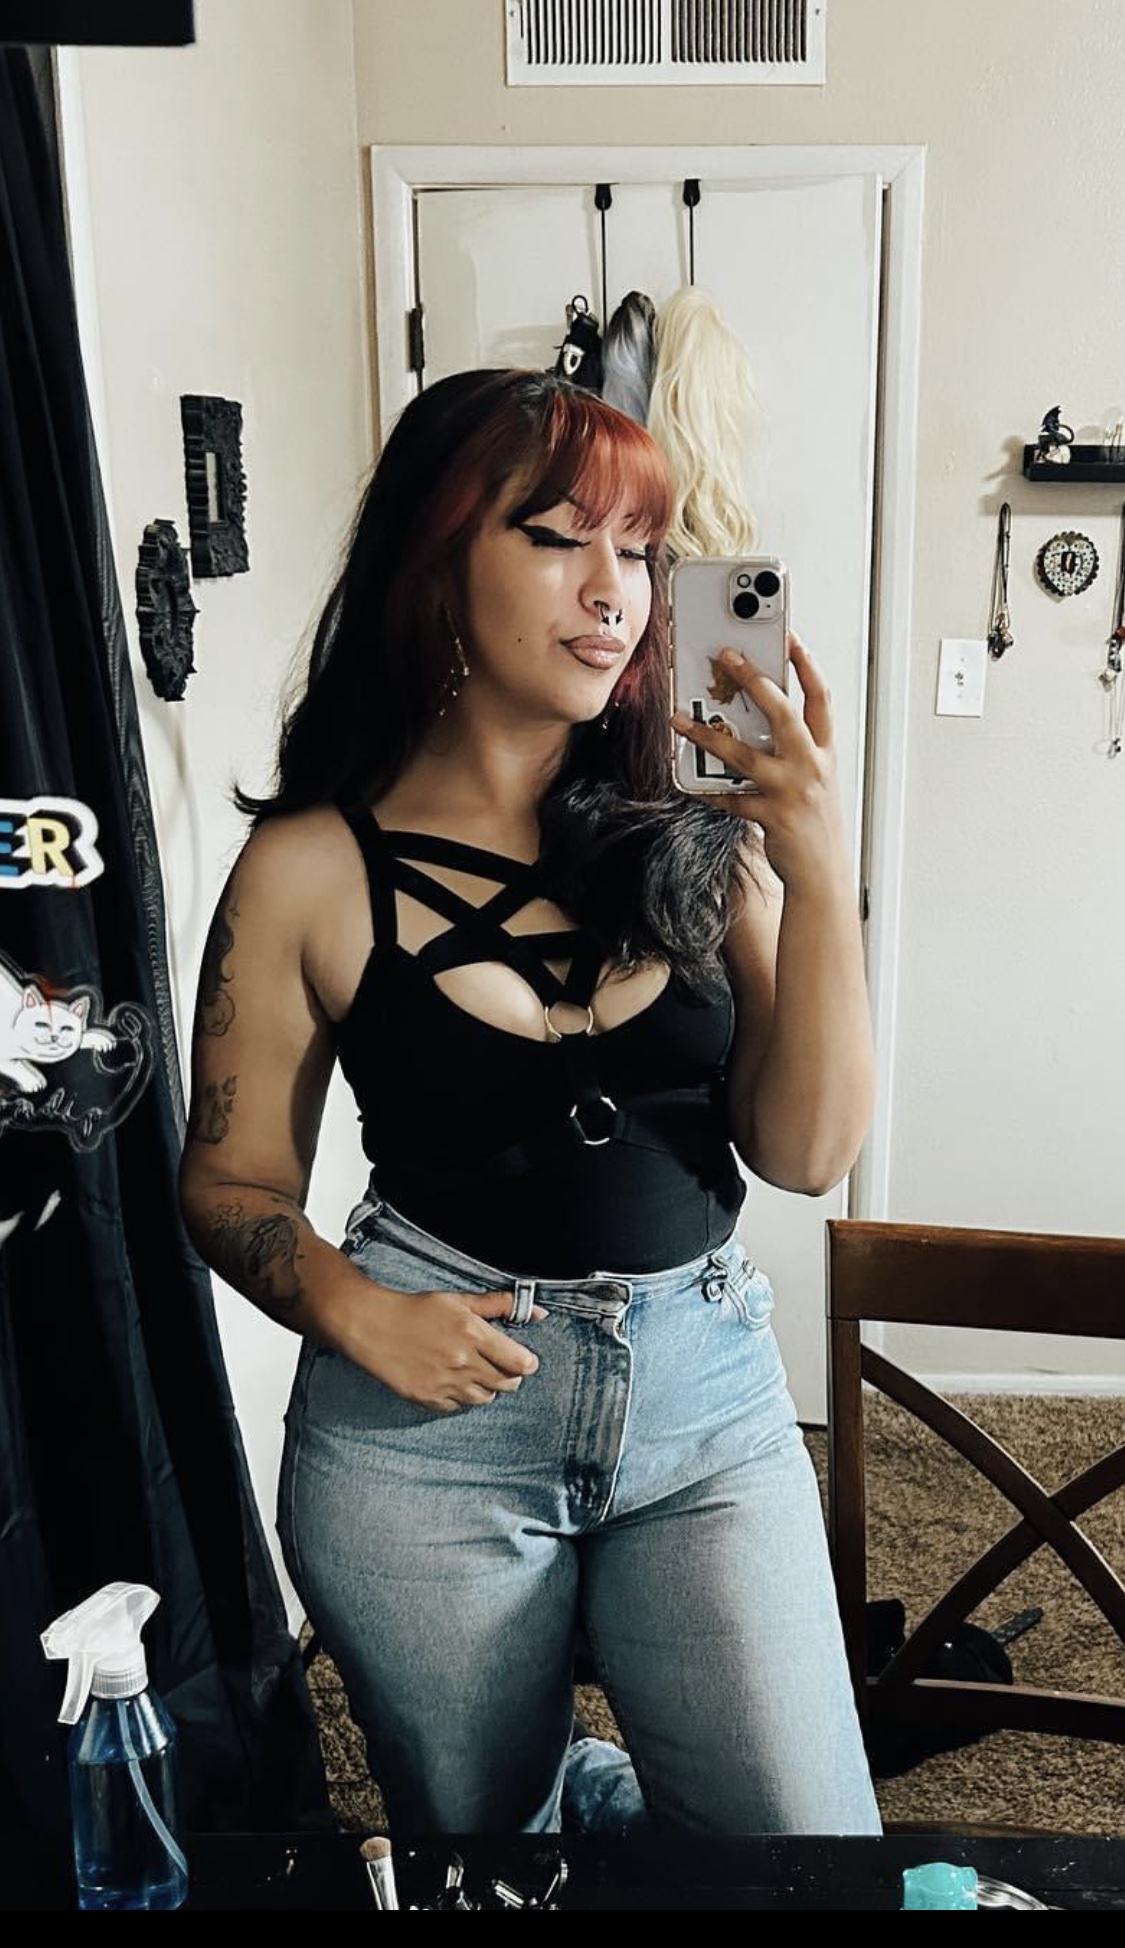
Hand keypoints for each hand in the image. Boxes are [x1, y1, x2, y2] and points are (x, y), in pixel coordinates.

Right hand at [341, 1283, 545, 1413]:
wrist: (373, 1326)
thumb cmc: (417, 1309)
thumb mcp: (460, 1300)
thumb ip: (500, 1305)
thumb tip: (538, 1312)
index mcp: (473, 1334)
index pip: (520, 1362)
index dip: (526, 1363)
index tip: (524, 1359)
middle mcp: (462, 1362)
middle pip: (507, 1384)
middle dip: (510, 1376)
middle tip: (502, 1365)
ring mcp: (445, 1383)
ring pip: (485, 1398)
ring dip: (488, 1388)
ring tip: (476, 1372)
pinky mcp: (428, 1398)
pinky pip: (458, 1407)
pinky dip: (462, 1397)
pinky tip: (454, 1381)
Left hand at [671, 633, 847, 892]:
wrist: (823, 874)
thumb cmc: (815, 825)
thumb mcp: (814, 779)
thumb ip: (792, 750)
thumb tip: (753, 721)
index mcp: (824, 752)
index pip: (820, 696)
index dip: (805, 663)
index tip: (787, 635)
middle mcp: (812, 766)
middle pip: (783, 712)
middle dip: (755, 680)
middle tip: (728, 656)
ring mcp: (792, 791)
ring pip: (744, 754)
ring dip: (708, 735)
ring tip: (680, 720)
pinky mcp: (772, 817)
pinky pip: (731, 798)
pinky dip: (707, 789)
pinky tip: (689, 782)